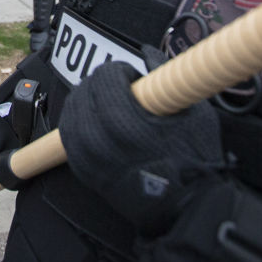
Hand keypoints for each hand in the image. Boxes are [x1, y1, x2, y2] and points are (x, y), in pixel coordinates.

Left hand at [58, 62, 223, 232]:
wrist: (183, 209)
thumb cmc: (193, 162)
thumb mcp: (194, 115)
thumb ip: (169, 79)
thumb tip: (149, 53)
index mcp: (127, 124)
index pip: (105, 79)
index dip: (118, 71)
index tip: (131, 76)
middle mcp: (101, 141)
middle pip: (85, 93)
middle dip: (101, 83)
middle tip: (119, 86)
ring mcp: (89, 159)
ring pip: (71, 113)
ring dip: (85, 100)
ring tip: (105, 101)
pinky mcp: (83, 171)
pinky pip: (67, 137)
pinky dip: (75, 122)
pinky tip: (91, 119)